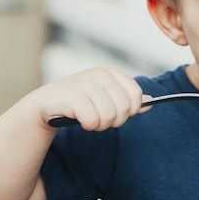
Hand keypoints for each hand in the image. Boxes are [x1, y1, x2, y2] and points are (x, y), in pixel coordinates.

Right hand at [35, 66, 151, 130]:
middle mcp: (100, 75)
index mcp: (111, 73)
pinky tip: (80, 120)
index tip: (119, 114)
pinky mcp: (72, 96)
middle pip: (125, 108)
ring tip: (91, 119)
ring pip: (109, 116)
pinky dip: (88, 126)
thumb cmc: (80, 100)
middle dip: (115, 121)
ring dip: (100, 125)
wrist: (47, 102)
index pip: (136, 95)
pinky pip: (92, 120)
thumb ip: (128, 100)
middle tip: (101, 120)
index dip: (131, 111)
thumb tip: (151, 102)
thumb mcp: (106, 96)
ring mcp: (86, 84)